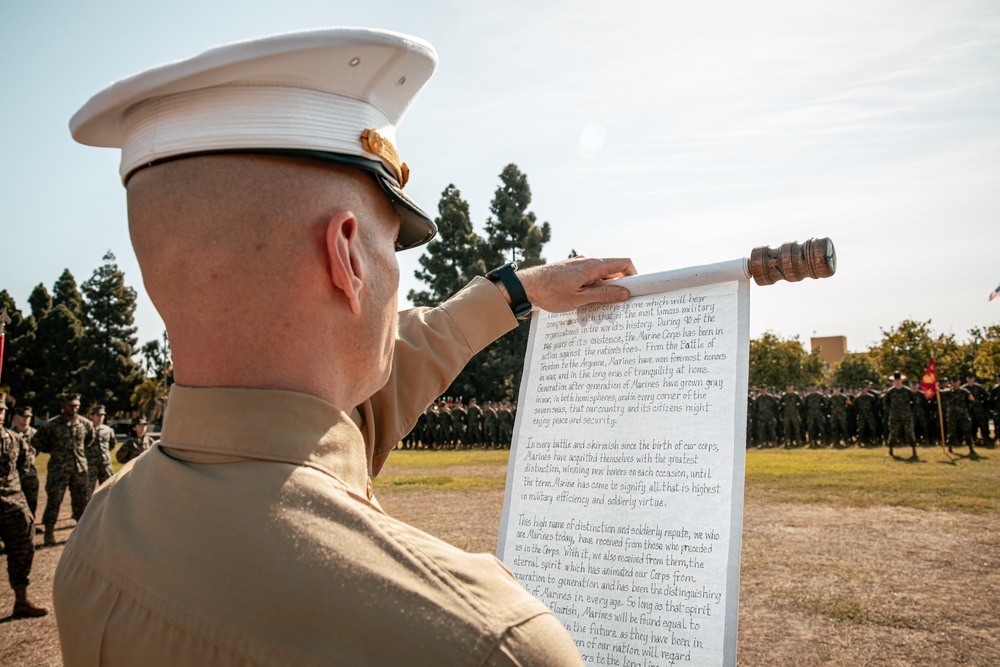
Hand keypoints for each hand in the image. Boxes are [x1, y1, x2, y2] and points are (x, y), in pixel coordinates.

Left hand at [514, 256, 636, 312]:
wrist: (525, 286)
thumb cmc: (550, 293)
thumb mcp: (580, 298)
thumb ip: (604, 294)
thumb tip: (625, 293)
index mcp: (592, 266)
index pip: (623, 263)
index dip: (634, 275)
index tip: (636, 290)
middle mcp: (587, 261)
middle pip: (613, 271)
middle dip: (618, 287)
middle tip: (616, 305)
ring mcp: (579, 264)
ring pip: (600, 276)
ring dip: (603, 290)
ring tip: (595, 307)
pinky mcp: (571, 270)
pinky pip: (589, 277)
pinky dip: (592, 288)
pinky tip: (584, 302)